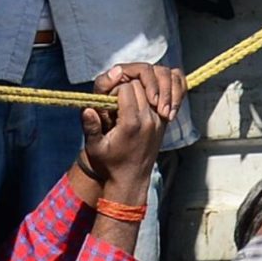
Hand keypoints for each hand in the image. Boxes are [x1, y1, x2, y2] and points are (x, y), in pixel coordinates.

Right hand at [76, 63, 182, 201]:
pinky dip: (168, 84)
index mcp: (131, 124)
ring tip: (134, 90)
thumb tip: (87, 110)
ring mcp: (160, 120)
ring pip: (159, 84)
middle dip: (128, 81)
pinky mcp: (165, 121)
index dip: (115, 87)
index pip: (127, 88)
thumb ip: (91, 127)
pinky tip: (157, 86)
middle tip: (118, 94)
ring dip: (146, 81)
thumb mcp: (94, 148)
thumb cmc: (110, 163)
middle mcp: (149, 120)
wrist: (130, 179)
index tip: (109, 99)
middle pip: (142, 83)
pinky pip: (174, 92)